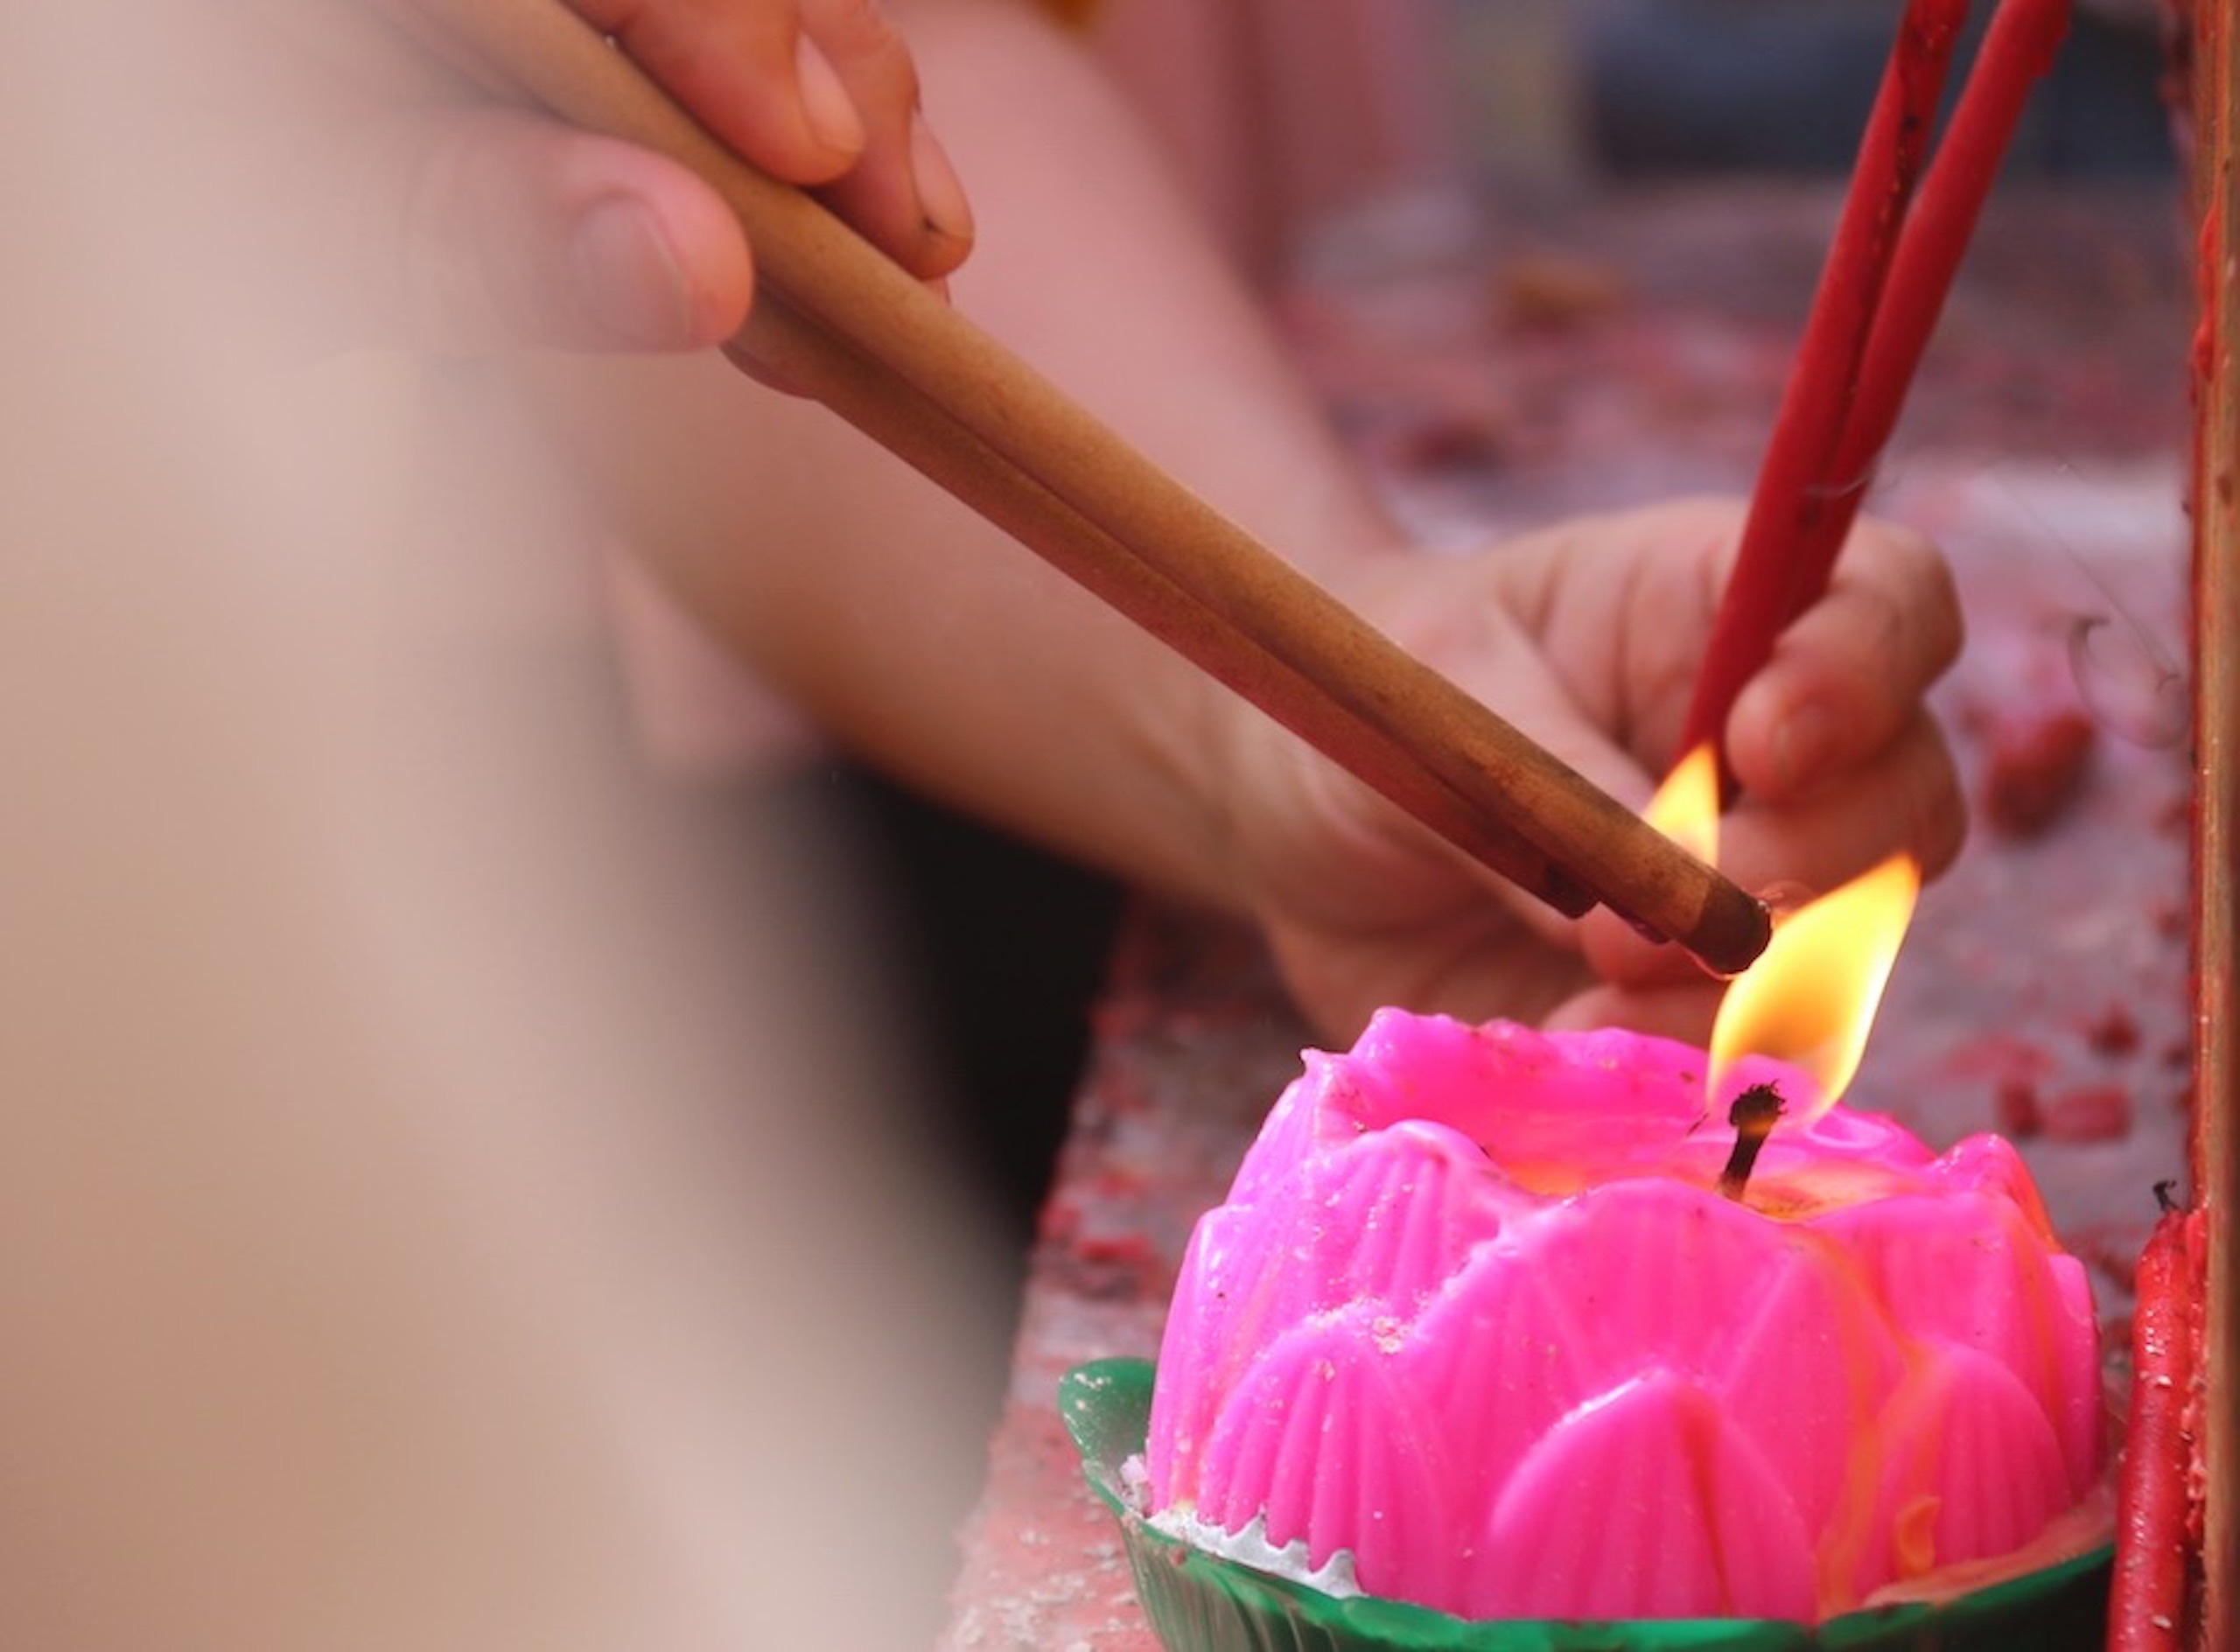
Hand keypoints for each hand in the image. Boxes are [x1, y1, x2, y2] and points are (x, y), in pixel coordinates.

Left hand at [193, 0, 971, 352]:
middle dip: (823, 82)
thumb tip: (691, 265)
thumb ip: (465, 228)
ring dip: (840, 113)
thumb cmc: (136, 178)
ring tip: (906, 247)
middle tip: (899, 240)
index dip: (722, 14)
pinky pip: (711, 33)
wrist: (110, 154)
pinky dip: (794, 127)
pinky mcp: (584, 20)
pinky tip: (858, 210)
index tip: (805, 159)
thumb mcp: (273, 214)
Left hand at [1217, 499, 1965, 1044]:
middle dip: (1801, 871)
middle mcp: (1776, 749)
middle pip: (1907, 801)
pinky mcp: (1696, 996)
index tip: (1759, 745)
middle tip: (1645, 914)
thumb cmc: (1371, 700)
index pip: (1886, 605)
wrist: (1293, 812)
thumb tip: (1682, 912)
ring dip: (1738, 990)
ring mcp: (1757, 879)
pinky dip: (1674, 1060)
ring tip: (1589, 979)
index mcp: (1721, 610)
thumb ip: (1561, 782)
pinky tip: (1573, 1038)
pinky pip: (1750, 1050)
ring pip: (1857, 949)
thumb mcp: (1436, 699)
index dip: (1863, 672)